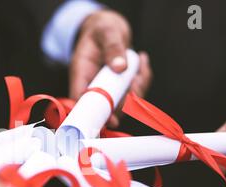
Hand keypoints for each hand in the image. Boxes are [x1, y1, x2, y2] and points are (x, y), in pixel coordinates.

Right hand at [70, 10, 151, 127]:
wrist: (107, 27)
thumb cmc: (101, 28)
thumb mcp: (106, 31)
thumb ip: (112, 46)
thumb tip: (119, 67)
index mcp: (81, 74)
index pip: (82, 100)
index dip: (94, 113)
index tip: (110, 120)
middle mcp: (94, 85)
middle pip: (107, 107)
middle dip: (126, 101)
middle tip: (136, 83)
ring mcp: (108, 88)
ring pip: (125, 102)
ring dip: (138, 87)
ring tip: (140, 62)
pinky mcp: (121, 87)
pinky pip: (136, 92)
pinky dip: (143, 78)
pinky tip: (142, 60)